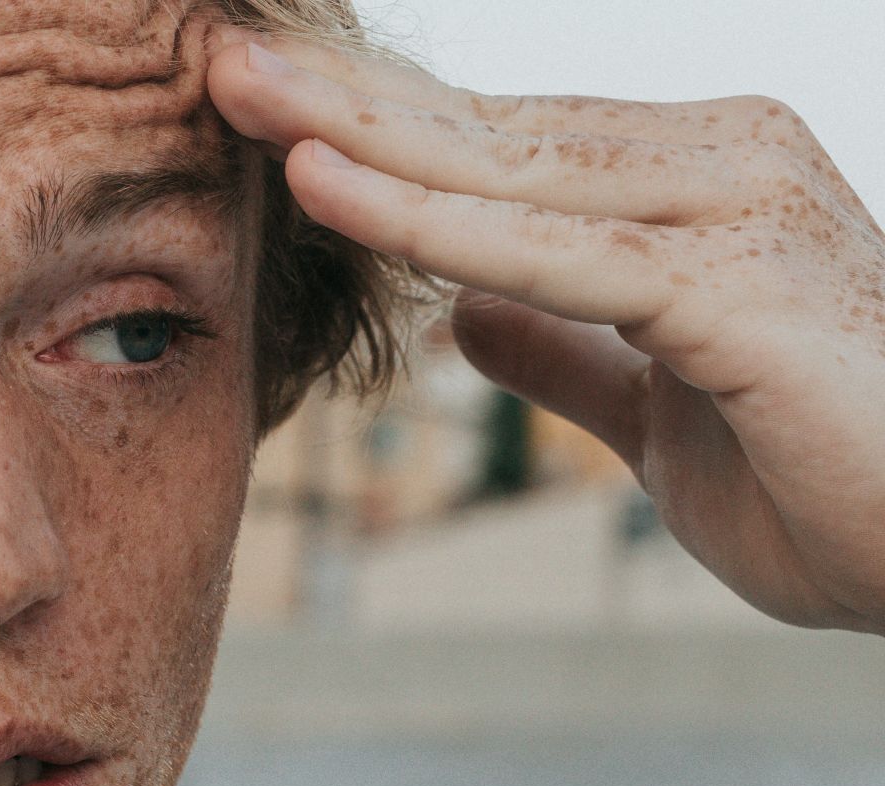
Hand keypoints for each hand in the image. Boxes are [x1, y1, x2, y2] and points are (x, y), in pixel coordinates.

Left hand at [207, 29, 884, 634]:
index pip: (497, 148)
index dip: (374, 125)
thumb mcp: (656, 411)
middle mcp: (714, 168)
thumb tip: (461, 317)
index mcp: (685, 190)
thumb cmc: (830, 480)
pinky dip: (429, 221)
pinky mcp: (737, 288)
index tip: (260, 101)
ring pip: (503, 170)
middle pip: (486, 131)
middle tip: (213, 54)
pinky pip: (549, 251)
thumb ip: (566, 354)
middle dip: (340, 96)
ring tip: (236, 88)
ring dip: (357, 129)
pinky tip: (325, 186)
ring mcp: (732, 215)